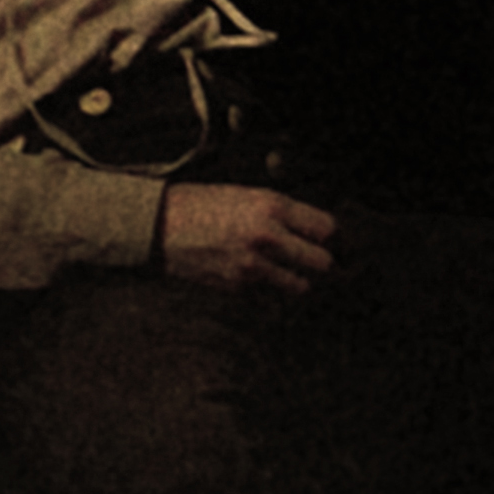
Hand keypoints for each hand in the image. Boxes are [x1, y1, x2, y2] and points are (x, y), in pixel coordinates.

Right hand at [159, 183, 339, 294]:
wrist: (157, 225)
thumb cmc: (204, 204)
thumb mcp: (249, 195)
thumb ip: (285, 212)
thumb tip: (319, 230)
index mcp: (273, 206)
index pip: (328, 229)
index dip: (336, 238)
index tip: (336, 242)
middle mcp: (267, 236)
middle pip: (322, 263)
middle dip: (325, 264)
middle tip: (324, 263)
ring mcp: (251, 266)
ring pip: (301, 287)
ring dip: (300, 282)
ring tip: (294, 274)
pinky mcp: (236, 288)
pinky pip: (271, 299)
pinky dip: (273, 294)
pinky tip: (266, 282)